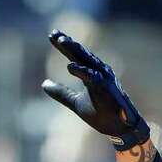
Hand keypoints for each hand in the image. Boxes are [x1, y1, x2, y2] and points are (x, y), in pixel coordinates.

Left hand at [42, 31, 149, 150]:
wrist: (118, 128)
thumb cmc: (101, 113)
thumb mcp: (75, 102)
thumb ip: (61, 92)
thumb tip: (43, 84)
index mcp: (91, 73)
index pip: (75, 56)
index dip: (64, 46)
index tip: (52, 35)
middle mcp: (99, 71)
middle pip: (80, 53)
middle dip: (67, 43)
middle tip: (54, 33)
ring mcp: (103, 78)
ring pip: (87, 60)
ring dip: (75, 49)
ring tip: (62, 41)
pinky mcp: (106, 88)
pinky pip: (93, 77)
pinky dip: (82, 71)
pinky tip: (70, 66)